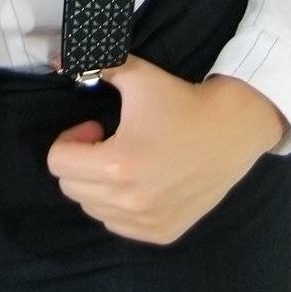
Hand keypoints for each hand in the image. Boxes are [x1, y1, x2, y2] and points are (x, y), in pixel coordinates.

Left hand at [44, 54, 287, 245]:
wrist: (232, 129)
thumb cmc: (182, 102)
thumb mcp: (138, 76)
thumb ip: (96, 66)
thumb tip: (58, 58)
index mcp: (118, 165)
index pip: (58, 163)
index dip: (71, 139)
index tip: (96, 127)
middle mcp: (129, 201)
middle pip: (71, 187)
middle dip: (81, 161)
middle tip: (108, 140)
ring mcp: (147, 222)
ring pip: (93, 208)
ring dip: (98, 185)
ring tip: (126, 160)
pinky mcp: (162, 233)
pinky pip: (118, 225)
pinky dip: (120, 205)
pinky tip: (142, 180)